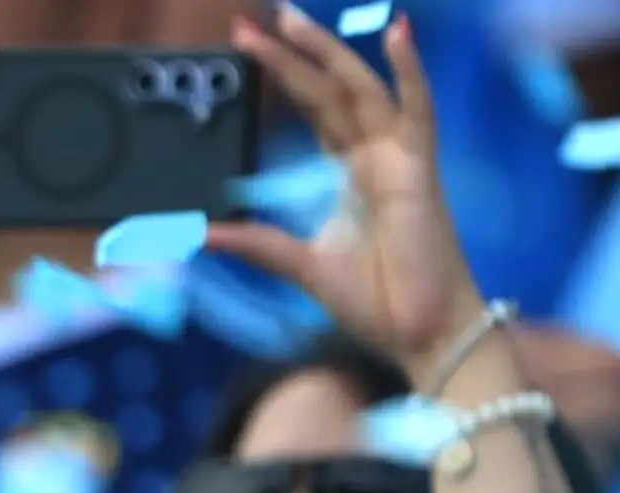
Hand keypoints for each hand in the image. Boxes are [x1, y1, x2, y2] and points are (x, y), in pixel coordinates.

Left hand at [207, 5, 484, 382]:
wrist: (421, 335)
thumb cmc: (375, 302)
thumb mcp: (297, 265)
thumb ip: (253, 244)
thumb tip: (198, 236)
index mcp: (350, 173)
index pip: (314, 110)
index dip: (283, 77)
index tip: (246, 48)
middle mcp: (374, 156)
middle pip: (328, 91)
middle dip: (291, 55)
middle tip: (251, 21)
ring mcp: (398, 159)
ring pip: (360, 90)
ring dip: (327, 53)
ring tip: (291, 18)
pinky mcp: (419, 172)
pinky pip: (417, 111)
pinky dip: (409, 72)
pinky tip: (396, 33)